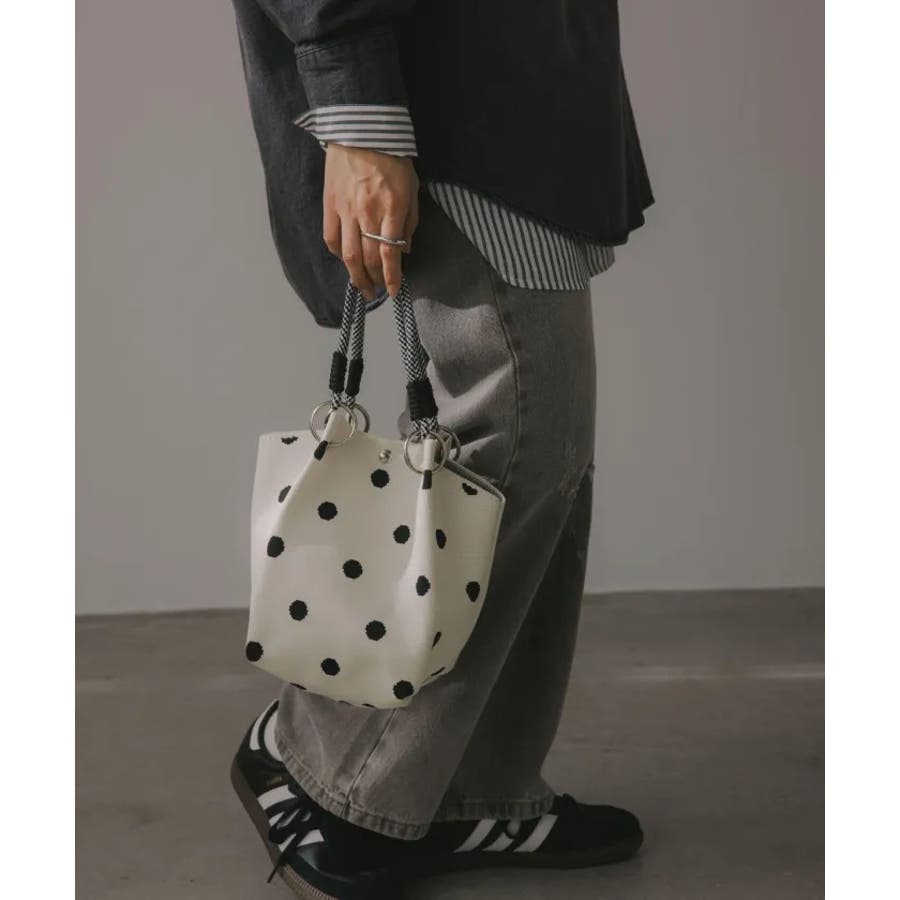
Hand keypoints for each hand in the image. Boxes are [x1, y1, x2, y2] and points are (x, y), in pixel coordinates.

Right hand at [322, 144, 418, 299]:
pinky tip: (345, 261)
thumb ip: (409, 221)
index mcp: (391, 209)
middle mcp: (367, 213)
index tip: (393, 291)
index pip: (389, 253)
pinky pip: (331, 237)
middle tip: (377, 292)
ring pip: (348, 254)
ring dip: (355, 275)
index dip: (391, 277)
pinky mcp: (330, 204)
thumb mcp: (411, 189)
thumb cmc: (392, 159)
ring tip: (362, 286)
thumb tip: (404, 250)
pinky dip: (338, 254)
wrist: (362, 131)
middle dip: (374, 280)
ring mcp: (346, 210)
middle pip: (367, 258)